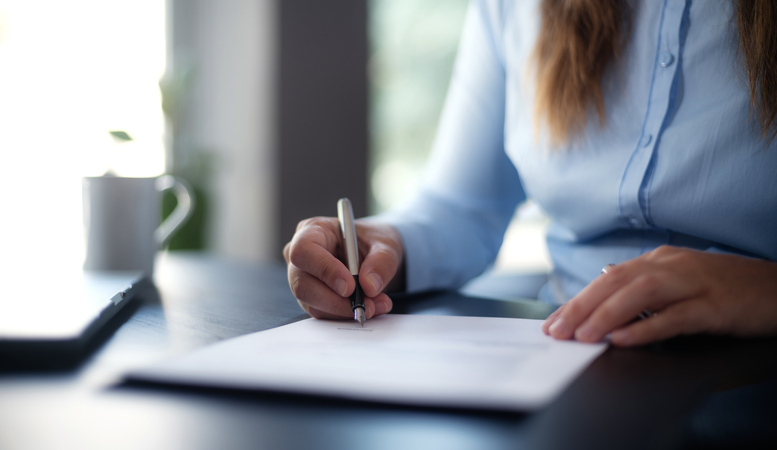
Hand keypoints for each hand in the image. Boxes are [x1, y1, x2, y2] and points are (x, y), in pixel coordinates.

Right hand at [283, 217, 404, 319]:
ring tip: (376, 305)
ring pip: (312, 303)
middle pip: (303, 284)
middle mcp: (302, 256)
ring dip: (345, 310)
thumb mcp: (385, 244)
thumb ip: (381, 261)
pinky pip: (323, 313)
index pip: (304, 250)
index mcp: (313, 230)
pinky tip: (369, 307)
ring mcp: (303, 279)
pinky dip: (346, 314)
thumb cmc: (373, 242)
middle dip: (336, 300)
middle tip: (367, 305)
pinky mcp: (311, 298)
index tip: (350, 286)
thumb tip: (369, 286)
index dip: (324, 270)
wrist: (375, 256)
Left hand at [542, 246, 776, 345]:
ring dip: (606, 314)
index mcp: (660, 261)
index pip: (608, 278)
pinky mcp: (715, 307)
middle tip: (556, 331)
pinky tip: (624, 339)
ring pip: (640, 294)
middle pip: (616, 282)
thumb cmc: (728, 289)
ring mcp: (694, 284)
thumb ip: (645, 287)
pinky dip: (647, 327)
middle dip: (581, 307)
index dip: (578, 299)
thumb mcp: (680, 282)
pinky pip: (675, 316)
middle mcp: (672, 266)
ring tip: (582, 336)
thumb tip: (605, 294)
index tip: (554, 321)